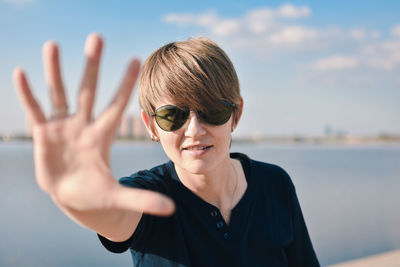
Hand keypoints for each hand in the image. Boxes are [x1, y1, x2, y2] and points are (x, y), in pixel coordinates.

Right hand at [13, 33, 173, 215]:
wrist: (73, 196)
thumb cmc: (97, 195)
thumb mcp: (118, 197)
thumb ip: (142, 201)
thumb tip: (170, 209)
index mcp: (102, 136)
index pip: (116, 105)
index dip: (125, 85)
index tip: (138, 60)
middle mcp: (83, 125)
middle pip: (88, 90)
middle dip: (92, 66)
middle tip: (97, 37)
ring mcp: (63, 127)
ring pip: (59, 93)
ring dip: (55, 70)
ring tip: (53, 44)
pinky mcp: (43, 134)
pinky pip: (35, 110)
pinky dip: (27, 94)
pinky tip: (21, 73)